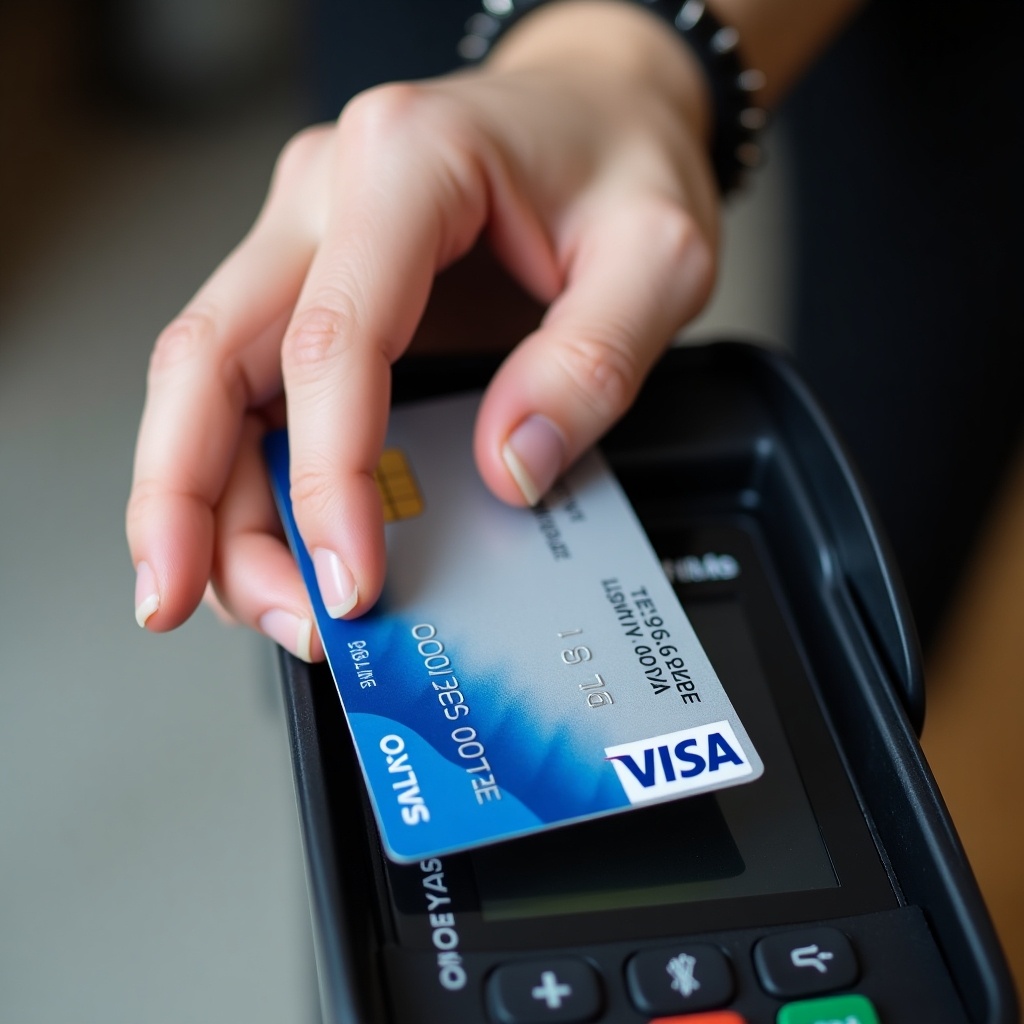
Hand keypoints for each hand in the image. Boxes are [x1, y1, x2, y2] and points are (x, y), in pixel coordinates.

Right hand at [126, 1, 717, 661]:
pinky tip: (257, 538)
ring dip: (203, 500)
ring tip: (255, 597)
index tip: (350, 577)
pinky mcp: (313, 284)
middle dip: (183, 497)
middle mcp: (326, 196)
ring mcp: (305, 239)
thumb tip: (509, 468)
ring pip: (204, 380)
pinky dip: (238, 471)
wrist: (598, 106)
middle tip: (185, 600)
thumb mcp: (659, 255)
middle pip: (207, 357)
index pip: (329, 341)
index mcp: (405, 164)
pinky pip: (247, 386)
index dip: (325, 475)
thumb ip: (593, 361)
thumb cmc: (620, 157)